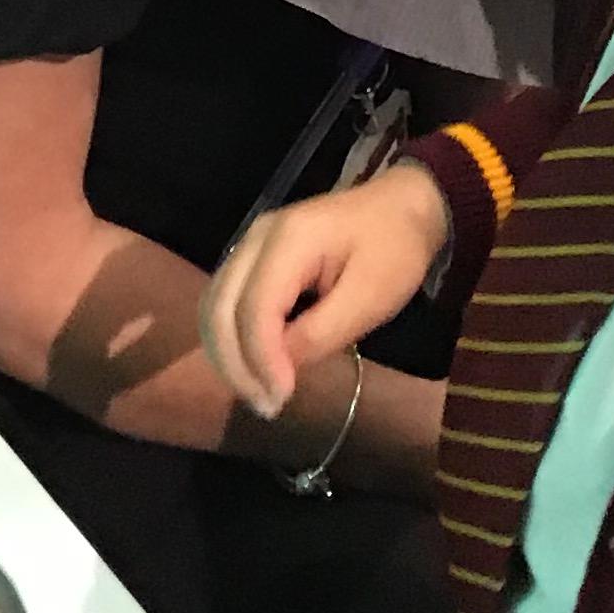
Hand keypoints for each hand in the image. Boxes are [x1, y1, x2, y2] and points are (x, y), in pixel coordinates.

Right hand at [201, 161, 449, 418]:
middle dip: (235, 364)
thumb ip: (321, 333)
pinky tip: (253, 368)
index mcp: (290, 239)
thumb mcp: (370, 297)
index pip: (255, 307)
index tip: (281, 400)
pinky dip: (230, 339)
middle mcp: (257, 237)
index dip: (260, 359)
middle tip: (266, 407)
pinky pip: (224, 302)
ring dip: (227, 356)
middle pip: (220, 307)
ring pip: (213, 306)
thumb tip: (278, 372)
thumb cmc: (394, 250)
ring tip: (259, 395)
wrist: (400, 205)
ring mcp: (250, 244)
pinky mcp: (252, 258)